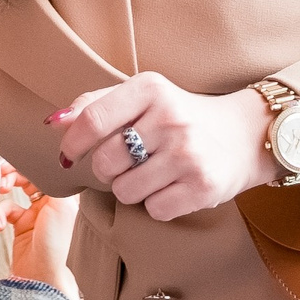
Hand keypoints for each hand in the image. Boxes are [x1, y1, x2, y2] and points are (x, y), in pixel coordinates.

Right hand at [0, 170, 77, 294]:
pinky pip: (5, 211)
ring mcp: (34, 214)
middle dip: (11, 174)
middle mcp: (49, 203)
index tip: (13, 162)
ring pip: (13, 192)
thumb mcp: (60, 207)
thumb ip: (55, 182)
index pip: (43, 170)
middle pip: (27, 177)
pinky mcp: (20, 226)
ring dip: (3, 194)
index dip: (27, 164)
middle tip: (1, 177)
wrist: (40, 275)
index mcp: (62, 196)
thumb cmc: (54, 245)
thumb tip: (49, 163)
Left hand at [49, 72, 278, 220]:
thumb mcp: (143, 97)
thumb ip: (96, 105)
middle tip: (126, 163)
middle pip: (105, 162)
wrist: (245, 135)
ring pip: (126, 191)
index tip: (69, 154)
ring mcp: (188, 154)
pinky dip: (157, 204)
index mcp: (151, 89)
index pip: (92, 120)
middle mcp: (171, 118)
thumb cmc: (180, 116)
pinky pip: (154, 210)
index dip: (72, 143)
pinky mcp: (203, 186)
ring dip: (131, 189)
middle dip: (107, 170)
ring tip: (153, 173)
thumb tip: (54, 123)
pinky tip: (173, 187)